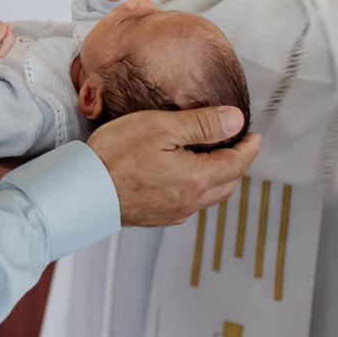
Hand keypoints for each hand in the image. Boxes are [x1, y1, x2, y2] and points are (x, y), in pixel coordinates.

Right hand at [88, 107, 258, 226]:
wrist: (83, 190)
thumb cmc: (117, 155)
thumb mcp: (162, 127)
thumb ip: (202, 124)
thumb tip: (236, 120)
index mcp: (197, 179)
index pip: (236, 163)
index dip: (249, 147)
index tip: (254, 136)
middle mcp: (190, 201)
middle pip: (228, 184)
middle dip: (238, 164)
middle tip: (240, 147)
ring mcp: (172, 212)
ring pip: (209, 196)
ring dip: (219, 178)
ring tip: (216, 159)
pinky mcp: (155, 216)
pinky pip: (188, 203)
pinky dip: (198, 188)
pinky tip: (185, 177)